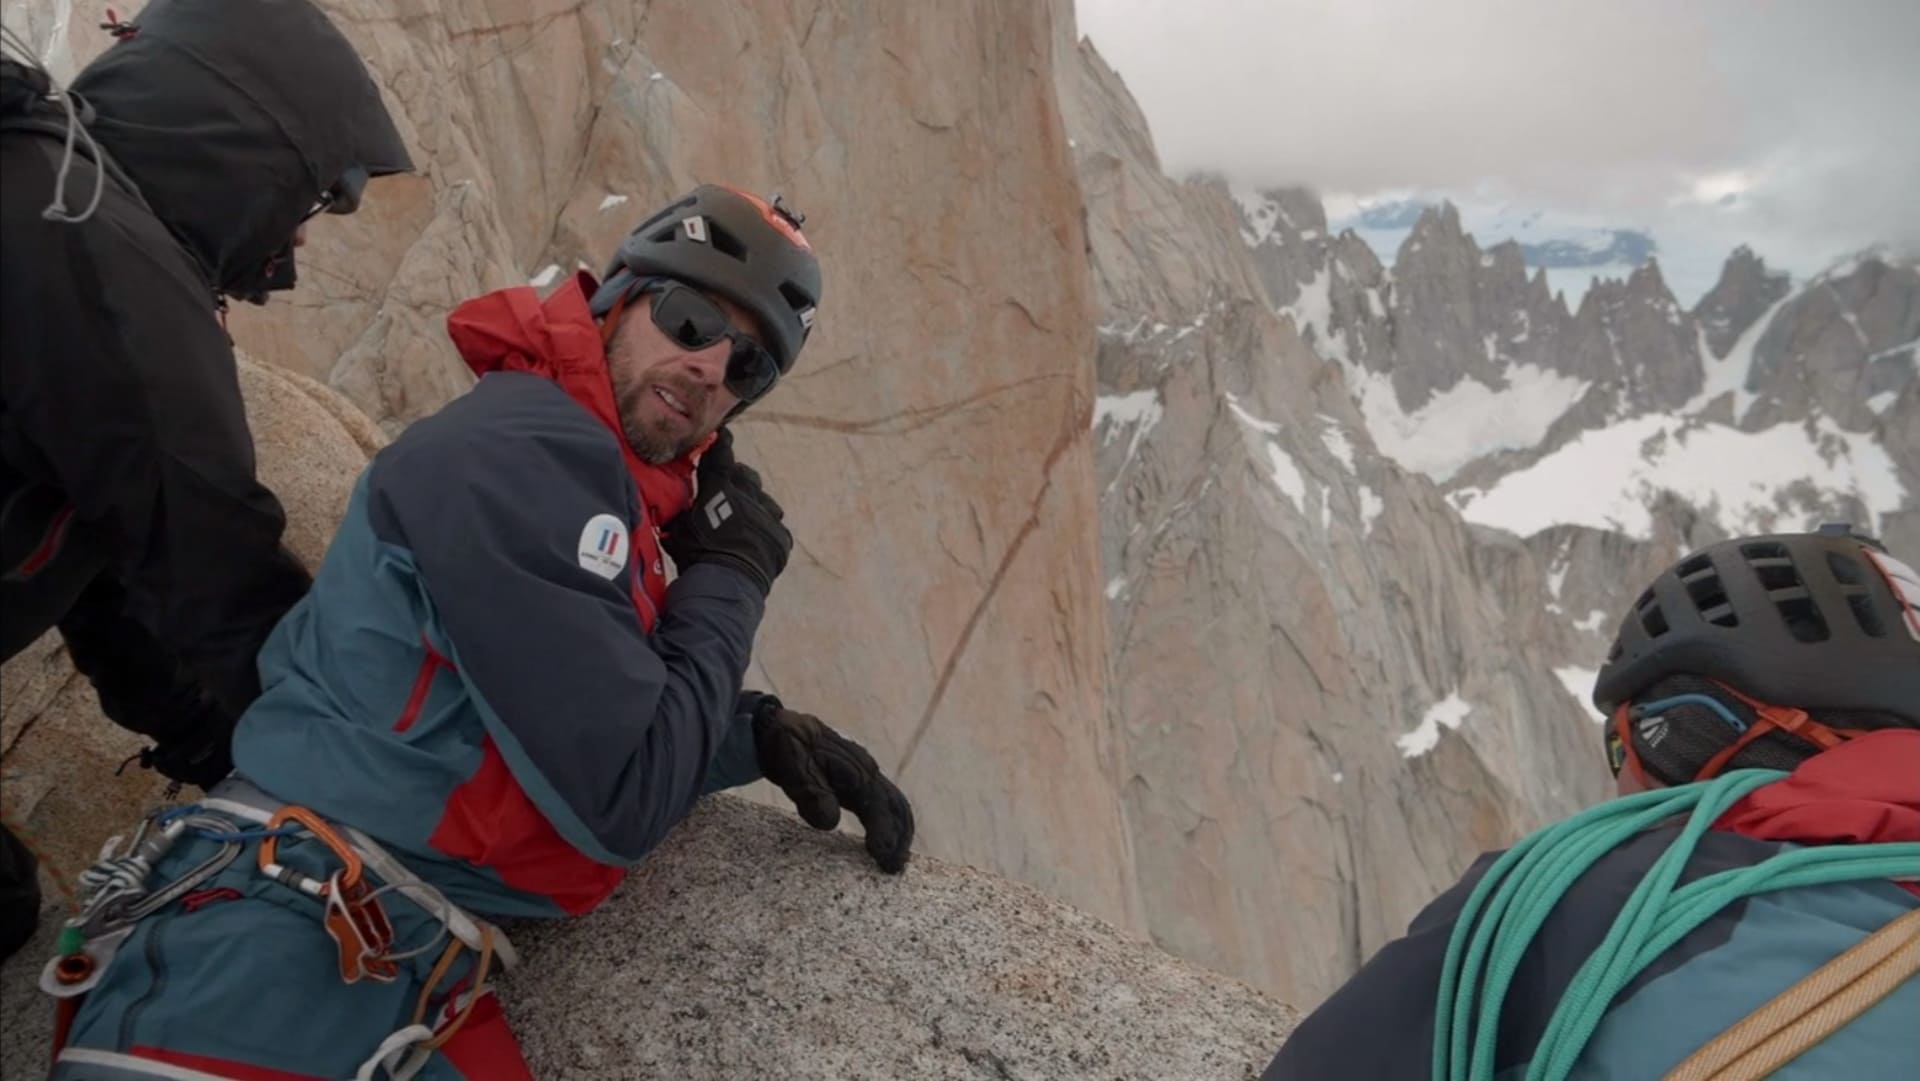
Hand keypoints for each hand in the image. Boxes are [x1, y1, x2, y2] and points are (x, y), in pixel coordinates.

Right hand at [662, 429, 791, 594]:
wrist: (728, 581)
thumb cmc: (697, 554)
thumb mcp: (678, 530)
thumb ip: (680, 512)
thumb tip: (668, 505)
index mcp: (720, 487)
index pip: (721, 454)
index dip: (721, 443)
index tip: (722, 435)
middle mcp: (748, 494)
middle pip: (746, 475)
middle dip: (737, 480)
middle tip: (728, 492)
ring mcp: (767, 514)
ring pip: (763, 501)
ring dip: (754, 506)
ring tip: (743, 521)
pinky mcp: (781, 535)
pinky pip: (774, 527)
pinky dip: (765, 532)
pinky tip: (755, 542)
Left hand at [753, 701, 913, 873]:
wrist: (778, 727)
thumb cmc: (786, 748)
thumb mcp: (793, 769)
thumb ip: (811, 794)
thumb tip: (830, 822)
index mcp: (856, 769)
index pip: (879, 805)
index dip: (884, 833)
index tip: (882, 857)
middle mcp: (867, 771)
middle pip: (896, 806)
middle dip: (900, 838)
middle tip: (894, 868)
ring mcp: (864, 774)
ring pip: (892, 804)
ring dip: (898, 832)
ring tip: (893, 861)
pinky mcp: (856, 780)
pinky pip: (881, 802)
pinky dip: (887, 823)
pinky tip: (881, 841)